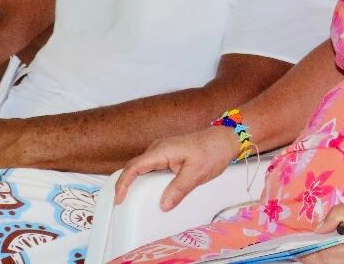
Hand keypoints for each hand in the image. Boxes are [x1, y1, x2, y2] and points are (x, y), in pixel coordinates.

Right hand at [113, 126, 236, 209]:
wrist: (224, 139)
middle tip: (121, 201)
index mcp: (161, 150)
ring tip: (132, 197)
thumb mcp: (196, 174)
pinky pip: (151, 166)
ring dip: (135, 180)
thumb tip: (163, 204)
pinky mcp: (168, 153)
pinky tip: (149, 189)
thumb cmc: (212, 151)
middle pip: (134, 166)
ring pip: (142, 166)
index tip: (119, 199)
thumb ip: (178, 189)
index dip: (123, 183)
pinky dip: (146, 177)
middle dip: (124, 183)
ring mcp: (162, 150)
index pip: (134, 167)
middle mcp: (158, 148)